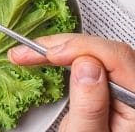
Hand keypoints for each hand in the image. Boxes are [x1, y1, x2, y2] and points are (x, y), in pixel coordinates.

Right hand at [8, 33, 134, 130]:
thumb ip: (90, 105)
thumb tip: (85, 64)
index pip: (116, 57)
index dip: (79, 48)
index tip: (47, 54)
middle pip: (104, 50)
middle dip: (62, 46)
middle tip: (27, 53)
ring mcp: (125, 89)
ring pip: (95, 53)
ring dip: (60, 50)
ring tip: (29, 55)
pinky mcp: (110, 89)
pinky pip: (90, 63)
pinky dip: (65, 59)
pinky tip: (47, 59)